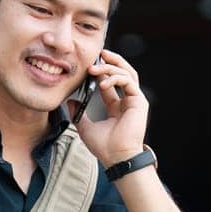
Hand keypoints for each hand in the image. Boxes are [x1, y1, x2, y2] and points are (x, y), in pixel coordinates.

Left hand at [75, 49, 147, 167]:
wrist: (117, 158)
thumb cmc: (104, 147)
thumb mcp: (85, 127)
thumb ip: (78, 114)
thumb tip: (70, 102)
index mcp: (117, 107)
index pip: (110, 82)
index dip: (100, 71)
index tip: (88, 65)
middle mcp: (128, 101)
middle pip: (122, 73)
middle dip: (111, 61)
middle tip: (99, 53)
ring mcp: (135, 101)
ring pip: (127, 73)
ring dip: (111, 66)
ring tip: (95, 66)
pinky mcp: (140, 101)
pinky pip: (128, 81)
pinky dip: (115, 78)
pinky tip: (101, 83)